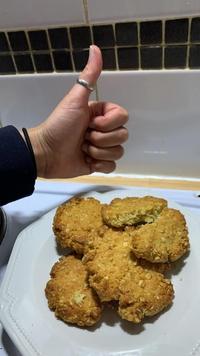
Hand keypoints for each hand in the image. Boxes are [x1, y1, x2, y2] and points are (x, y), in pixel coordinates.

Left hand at [28, 45, 127, 178]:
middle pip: (122, 135)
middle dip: (101, 138)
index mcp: (102, 114)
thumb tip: (95, 48)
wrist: (47, 151)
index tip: (90, 122)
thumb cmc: (60, 124)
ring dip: (98, 152)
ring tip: (82, 149)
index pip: (123, 117)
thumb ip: (89, 76)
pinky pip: (112, 166)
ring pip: (118, 151)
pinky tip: (87, 161)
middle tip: (84, 137)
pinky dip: (100, 165)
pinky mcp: (99, 164)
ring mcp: (102, 148)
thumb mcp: (75, 99)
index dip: (108, 123)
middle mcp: (104, 130)